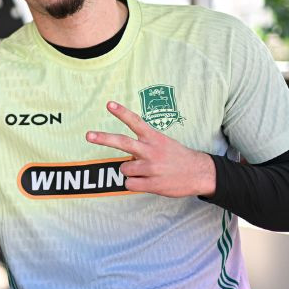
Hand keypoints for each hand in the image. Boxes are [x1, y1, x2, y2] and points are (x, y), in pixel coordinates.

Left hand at [86, 101, 215, 197]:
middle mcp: (151, 151)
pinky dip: (134, 184)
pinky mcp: (152, 184)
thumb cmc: (177, 157)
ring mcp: (151, 168)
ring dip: (130, 171)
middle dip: (103, 138)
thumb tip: (126, 155)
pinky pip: (130, 184)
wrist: (200, 173)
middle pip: (123, 142)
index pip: (136, 122)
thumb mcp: (163, 143)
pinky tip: (147, 181)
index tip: (109, 104)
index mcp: (154, 138)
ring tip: (145, 171)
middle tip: (88, 135)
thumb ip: (144, 145)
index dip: (122, 113)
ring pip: (124, 168)